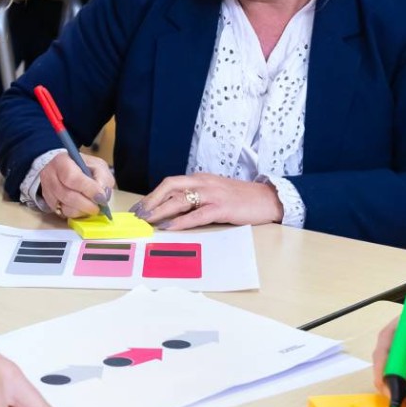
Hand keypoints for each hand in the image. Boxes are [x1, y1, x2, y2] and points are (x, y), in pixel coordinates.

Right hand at [38, 152, 115, 218]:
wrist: (62, 167)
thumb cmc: (81, 166)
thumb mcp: (96, 164)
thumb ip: (102, 177)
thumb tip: (102, 195)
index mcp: (62, 162)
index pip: (73, 178)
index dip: (89, 190)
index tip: (101, 197)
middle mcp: (50, 177)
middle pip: (67, 196)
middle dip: (86, 205)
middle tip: (98, 207)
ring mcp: (47, 192)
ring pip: (64, 208)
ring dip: (81, 211)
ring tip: (90, 207)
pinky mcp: (49, 203)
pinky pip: (62, 214)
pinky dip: (75, 214)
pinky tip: (81, 208)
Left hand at [132, 173, 280, 229]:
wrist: (267, 199)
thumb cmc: (240, 199)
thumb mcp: (214, 192)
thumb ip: (196, 198)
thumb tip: (172, 210)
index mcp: (200, 178)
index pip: (170, 184)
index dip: (152, 195)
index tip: (139, 208)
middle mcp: (203, 183)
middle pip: (170, 187)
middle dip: (151, 201)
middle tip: (138, 216)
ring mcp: (213, 194)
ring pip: (180, 200)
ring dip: (160, 212)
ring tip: (148, 222)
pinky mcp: (222, 208)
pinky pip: (196, 215)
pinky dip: (180, 222)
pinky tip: (169, 228)